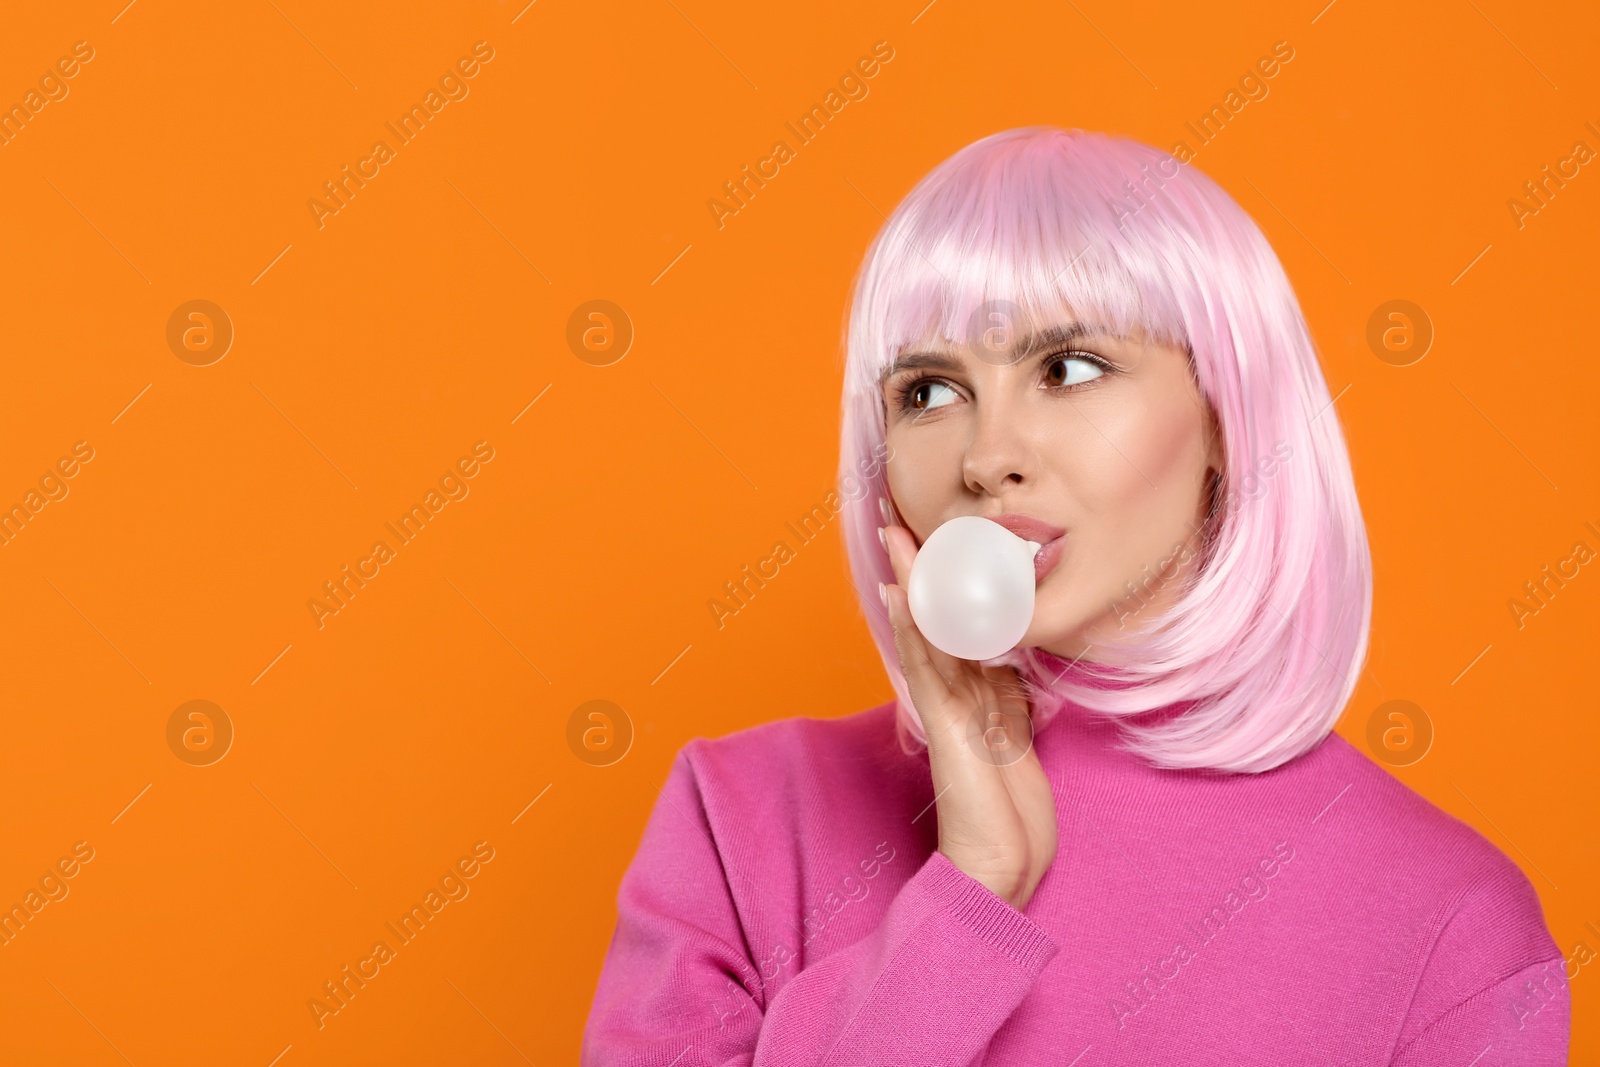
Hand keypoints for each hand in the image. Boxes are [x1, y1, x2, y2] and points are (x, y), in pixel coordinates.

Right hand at [879, 518, 1059, 910]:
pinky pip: (928, 667)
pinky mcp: (946, 726)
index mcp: (966, 693)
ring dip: (909, 582)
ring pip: (923, 633)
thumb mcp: (1016, 734)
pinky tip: (906, 596)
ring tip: (895, 537)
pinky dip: (916, 628)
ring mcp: (944, 708)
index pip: (948, 623)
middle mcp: (949, 694)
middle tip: (894, 518)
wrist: (1001, 863)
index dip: (937, 580)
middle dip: (913, 568)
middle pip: (928, 618)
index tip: (928, 535)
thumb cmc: (1009, 808)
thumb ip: (1006, 694)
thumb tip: (1007, 659)